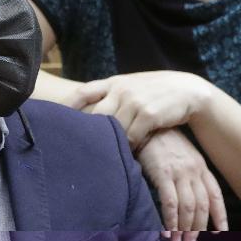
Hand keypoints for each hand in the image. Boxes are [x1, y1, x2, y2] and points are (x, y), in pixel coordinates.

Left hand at [77, 71, 212, 148]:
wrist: (188, 90)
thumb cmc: (156, 93)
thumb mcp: (132, 87)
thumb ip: (112, 96)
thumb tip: (87, 115)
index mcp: (114, 82)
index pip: (83, 92)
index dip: (65, 107)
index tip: (51, 120)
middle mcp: (122, 90)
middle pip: (94, 115)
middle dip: (85, 133)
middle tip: (75, 150)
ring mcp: (135, 101)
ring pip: (113, 129)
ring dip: (109, 144)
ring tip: (101, 158)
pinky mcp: (149, 114)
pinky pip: (132, 136)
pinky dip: (128, 148)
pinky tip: (127, 155)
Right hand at [137, 129, 227, 240]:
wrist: (148, 124)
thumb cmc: (163, 142)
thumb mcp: (183, 156)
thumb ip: (188, 175)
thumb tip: (189, 199)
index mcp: (201, 167)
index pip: (215, 195)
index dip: (219, 215)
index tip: (220, 232)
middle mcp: (194, 171)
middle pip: (202, 206)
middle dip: (198, 229)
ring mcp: (180, 172)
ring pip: (188, 207)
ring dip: (184, 229)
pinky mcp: (163, 173)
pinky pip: (170, 203)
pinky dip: (170, 220)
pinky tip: (167, 233)